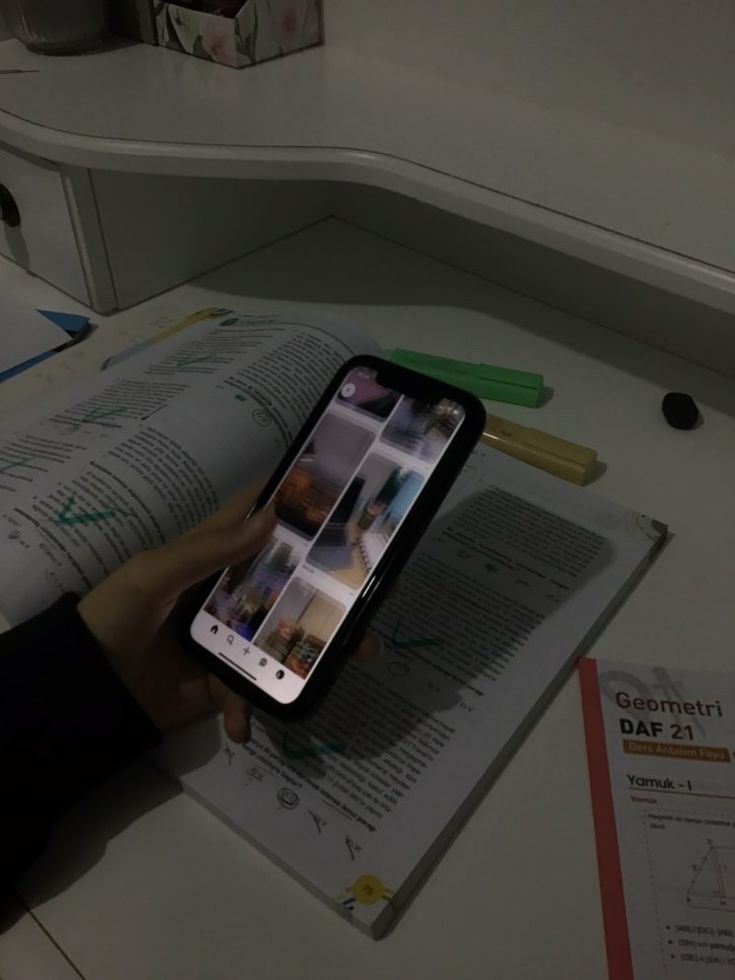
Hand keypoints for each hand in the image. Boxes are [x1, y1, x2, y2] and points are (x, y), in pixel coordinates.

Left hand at [78, 490, 379, 741]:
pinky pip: (251, 691)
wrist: (83, 691)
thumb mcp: (153, 575)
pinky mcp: (223, 680)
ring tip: (353, 657)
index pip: (258, 517)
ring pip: (285, 636)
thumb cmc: (114, 616)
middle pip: (290, 581)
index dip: (296, 503)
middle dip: (331, 586)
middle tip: (372, 590)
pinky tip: (242, 724)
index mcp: (212, 554)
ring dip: (316, 649)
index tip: (344, 497)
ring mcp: (231, 637)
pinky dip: (249, 709)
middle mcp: (230, 591)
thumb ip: (208, 551)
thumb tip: (270, 517)